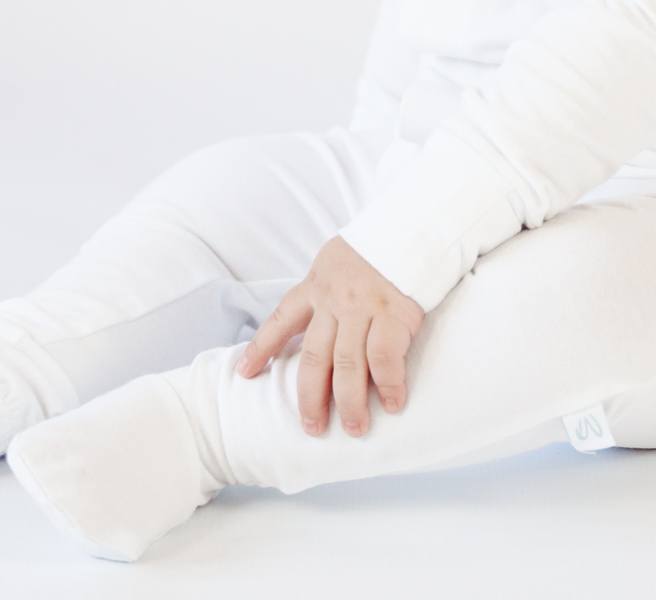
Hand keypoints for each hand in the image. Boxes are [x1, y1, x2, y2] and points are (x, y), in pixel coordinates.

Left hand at [235, 236, 423, 436]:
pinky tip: (393, 404)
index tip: (243, 373)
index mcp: (315, 286)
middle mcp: (334, 299)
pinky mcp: (395, 313)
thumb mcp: (334, 264)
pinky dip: (389, 385)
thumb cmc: (373, 252)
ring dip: (350, 402)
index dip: (260, 348)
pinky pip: (386, 358)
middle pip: (314, 357)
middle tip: (312, 427)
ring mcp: (364, 307)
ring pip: (347, 365)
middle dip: (310, 397)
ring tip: (355, 428)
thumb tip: (312, 330)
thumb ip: (321, 293)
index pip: (280, 319)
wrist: (411, 228)